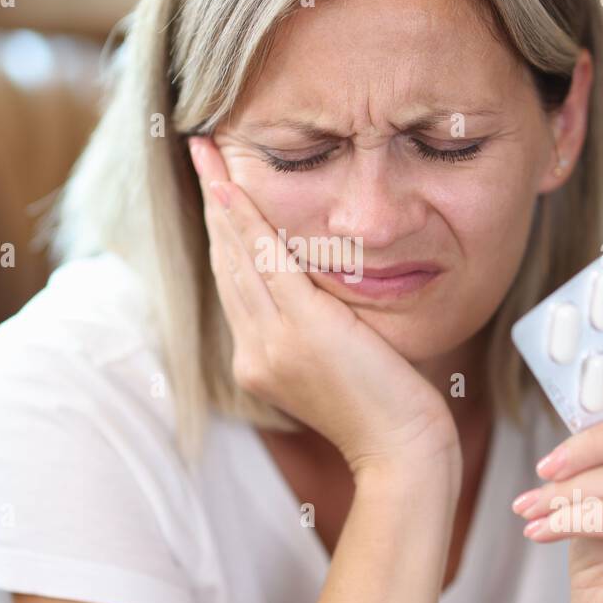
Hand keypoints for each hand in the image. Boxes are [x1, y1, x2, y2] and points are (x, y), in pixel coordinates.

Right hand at [188, 135, 458, 476]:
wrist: (401, 451)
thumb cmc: (388, 409)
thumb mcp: (342, 360)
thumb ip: (318, 326)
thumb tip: (319, 288)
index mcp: (259, 359)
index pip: (235, 281)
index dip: (221, 230)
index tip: (215, 186)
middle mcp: (254, 350)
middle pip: (225, 262)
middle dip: (212, 203)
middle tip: (200, 151)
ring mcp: (271, 343)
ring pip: (237, 256)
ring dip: (220, 200)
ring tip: (208, 154)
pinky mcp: (300, 330)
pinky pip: (264, 263)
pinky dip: (245, 222)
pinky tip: (230, 189)